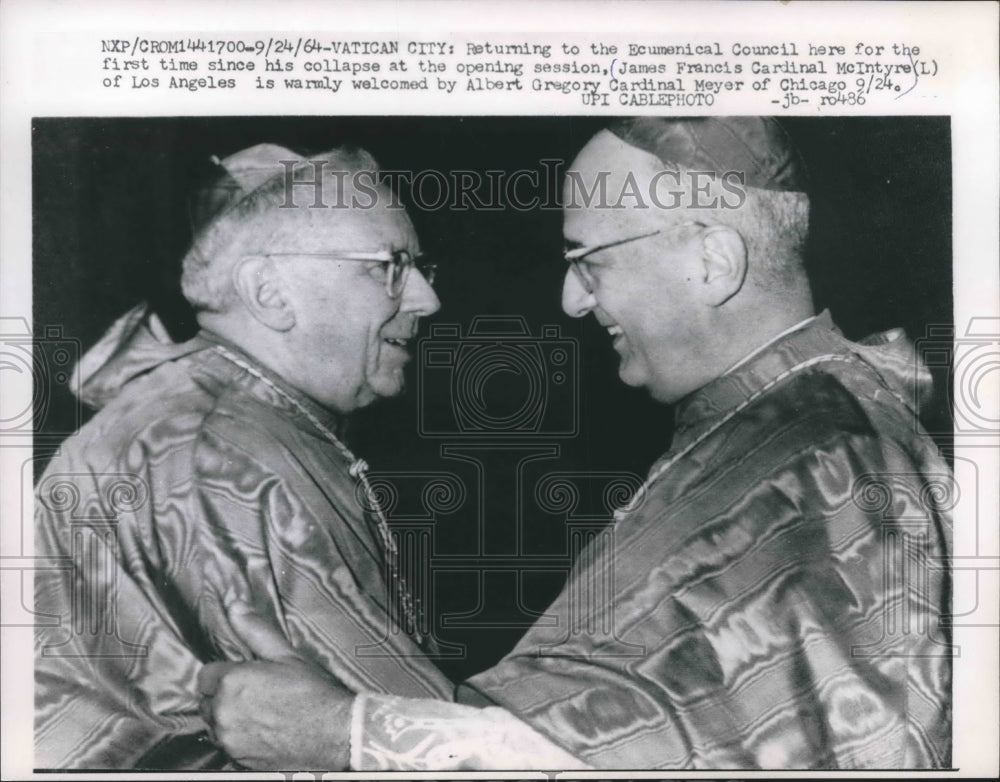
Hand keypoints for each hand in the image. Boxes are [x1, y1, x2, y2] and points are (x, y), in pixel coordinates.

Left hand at [197, 602, 352, 769]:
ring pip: (214, 724)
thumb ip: (254, 629)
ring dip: (227, 718)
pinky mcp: (237, 759)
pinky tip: (261, 731)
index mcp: (231, 682)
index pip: (205, 675)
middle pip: (207, 701)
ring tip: (258, 713)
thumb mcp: (285, 654)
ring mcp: (229, 738)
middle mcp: (223, 712)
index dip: (224, 674)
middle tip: (253, 694)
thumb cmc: (312, 692)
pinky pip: (226, 744)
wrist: (333, 732)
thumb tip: (235, 605)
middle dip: (223, 696)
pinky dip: (237, 738)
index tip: (242, 676)